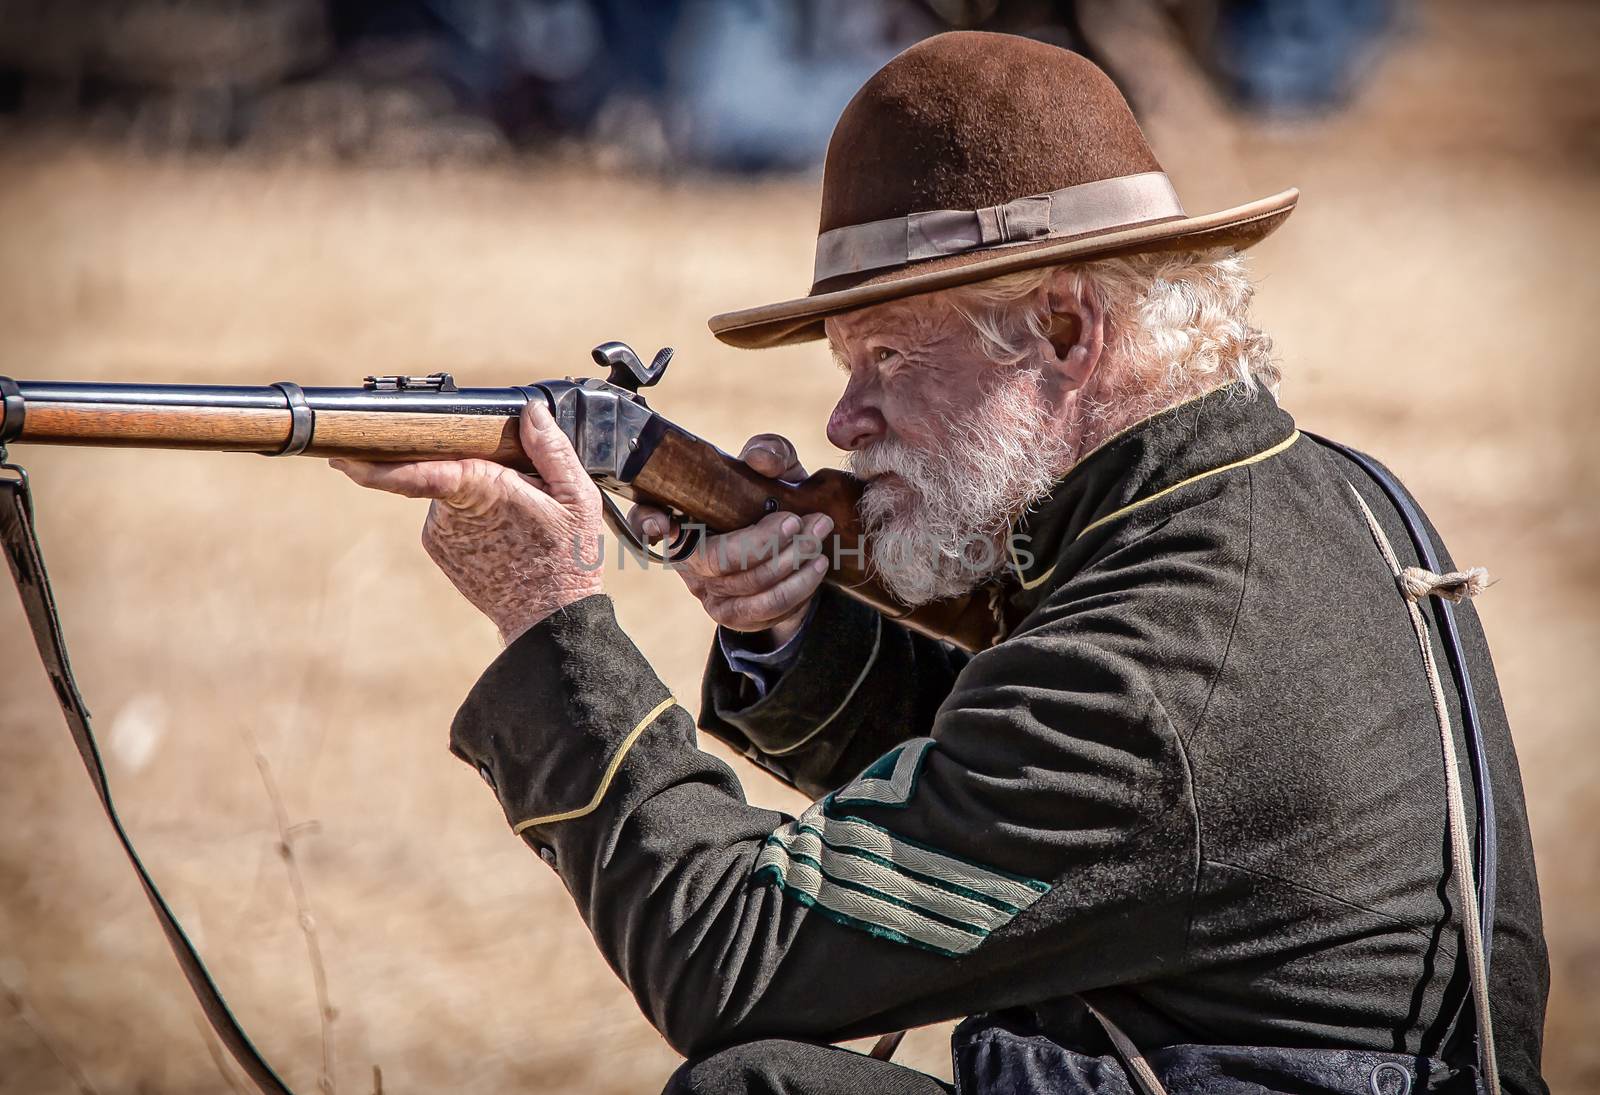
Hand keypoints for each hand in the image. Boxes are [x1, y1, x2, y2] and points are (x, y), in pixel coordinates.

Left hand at [332, 401, 604, 644]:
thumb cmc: (566, 561)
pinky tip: (505, 537)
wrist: (551, 621)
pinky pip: (450, 520)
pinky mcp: (443, 553)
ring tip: (519, 522)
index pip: (416, 471)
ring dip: (473, 497)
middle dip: (470, 469)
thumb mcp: (576, 498)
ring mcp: (442, 537)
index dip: (374, 463)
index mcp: (479, 489)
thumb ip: (550, 449)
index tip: (342, 455)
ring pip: (449, 496)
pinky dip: (471, 520)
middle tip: (519, 492)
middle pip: (444, 471)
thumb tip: (529, 412)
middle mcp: (450, 514)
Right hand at [629, 434, 828, 648]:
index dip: (647, 523)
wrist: (798, 545)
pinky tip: (816, 565)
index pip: (646, 517)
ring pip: (745, 586)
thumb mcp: (776, 469)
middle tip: (795, 521)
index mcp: (684, 515)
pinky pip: (763, 609)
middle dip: (761, 543)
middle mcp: (688, 557)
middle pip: (714, 559)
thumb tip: (760, 461)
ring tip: (817, 535)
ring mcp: (708, 591)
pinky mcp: (734, 615)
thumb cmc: (775, 499)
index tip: (664, 524)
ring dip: (789, 561)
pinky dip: (796, 587)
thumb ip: (770, 452)